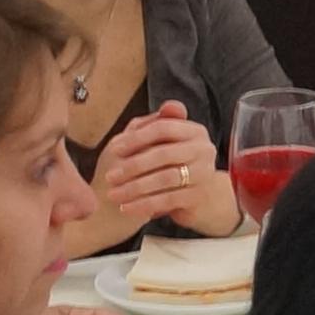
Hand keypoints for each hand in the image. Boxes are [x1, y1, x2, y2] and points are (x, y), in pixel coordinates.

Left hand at [93, 108, 229, 233]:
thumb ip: (155, 124)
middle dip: (133, 166)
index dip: (136, 138)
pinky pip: (168, 200)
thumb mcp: (160, 143)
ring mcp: (204, 174)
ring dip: (135, 188)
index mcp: (194, 131)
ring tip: (114, 194)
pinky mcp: (199, 197)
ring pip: (165, 178)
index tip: (114, 149)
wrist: (195, 200)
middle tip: (110, 177)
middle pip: (163, 153)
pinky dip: (144, 205)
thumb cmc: (170, 166)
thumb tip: (168, 105)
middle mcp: (204, 150)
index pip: (163, 128)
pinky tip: (127, 208)